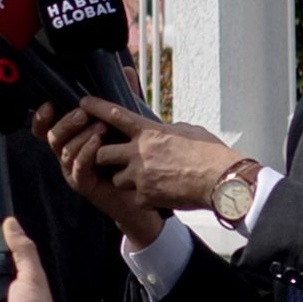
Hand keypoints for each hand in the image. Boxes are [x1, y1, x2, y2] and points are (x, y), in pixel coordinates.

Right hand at [42, 100, 172, 244]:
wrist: (142, 191)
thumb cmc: (130, 154)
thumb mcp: (126, 121)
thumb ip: (123, 97)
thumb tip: (127, 70)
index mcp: (70, 137)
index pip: (45, 126)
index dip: (41, 116)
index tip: (49, 103)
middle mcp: (66, 153)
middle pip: (51, 136)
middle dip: (66, 123)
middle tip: (83, 113)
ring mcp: (72, 170)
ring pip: (64, 151)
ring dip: (81, 137)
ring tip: (101, 128)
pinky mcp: (83, 185)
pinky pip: (78, 168)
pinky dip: (86, 153)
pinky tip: (99, 144)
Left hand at [92, 104, 250, 216]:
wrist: (220, 180)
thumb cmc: (210, 153)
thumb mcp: (187, 131)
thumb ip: (166, 131)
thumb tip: (162, 131)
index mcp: (150, 132)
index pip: (116, 116)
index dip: (96, 108)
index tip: (83, 103)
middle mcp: (139, 152)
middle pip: (102, 153)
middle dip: (104, 156)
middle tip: (114, 159)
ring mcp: (140, 176)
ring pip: (117, 179)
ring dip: (126, 179)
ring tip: (145, 179)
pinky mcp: (145, 197)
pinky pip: (136, 198)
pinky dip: (145, 198)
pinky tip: (161, 195)